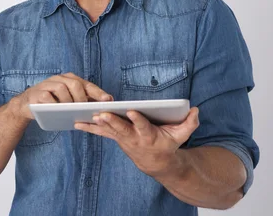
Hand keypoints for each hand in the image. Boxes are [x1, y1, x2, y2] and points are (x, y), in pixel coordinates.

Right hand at [8, 72, 112, 120]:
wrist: (27, 105)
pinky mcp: (38, 93)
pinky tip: (58, 110)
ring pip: (62, 88)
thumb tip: (101, 108)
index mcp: (70, 80)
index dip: (98, 92)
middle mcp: (60, 79)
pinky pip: (48, 96)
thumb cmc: (53, 104)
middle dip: (82, 97)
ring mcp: (48, 84)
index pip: (87, 84)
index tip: (108, 100)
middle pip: (75, 83)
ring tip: (72, 111)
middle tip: (85, 109)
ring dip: (68, 101)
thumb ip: (82, 103)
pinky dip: (54, 103)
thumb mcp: (68, 102)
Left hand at [74, 107, 199, 177]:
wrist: (156, 163)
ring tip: (86, 115)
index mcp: (150, 136)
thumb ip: (189, 123)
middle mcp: (134, 138)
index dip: (138, 119)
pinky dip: (89, 128)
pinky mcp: (116, 138)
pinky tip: (77, 123)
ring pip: (109, 130)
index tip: (132, 111)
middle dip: (112, 122)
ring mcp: (123, 139)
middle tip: (102, 114)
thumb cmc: (168, 144)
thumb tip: (196, 110)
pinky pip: (101, 132)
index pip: (143, 126)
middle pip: (122, 129)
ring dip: (98, 124)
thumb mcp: (181, 135)